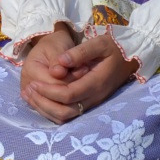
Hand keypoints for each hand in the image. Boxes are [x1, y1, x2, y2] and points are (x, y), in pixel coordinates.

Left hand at [19, 27, 136, 121]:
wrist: (131, 58)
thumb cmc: (114, 48)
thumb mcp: (99, 43)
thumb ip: (80, 52)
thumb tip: (59, 63)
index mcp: (96, 83)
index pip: (68, 95)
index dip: (48, 91)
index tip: (32, 82)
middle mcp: (94, 97)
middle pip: (65, 111)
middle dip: (44, 103)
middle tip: (28, 89)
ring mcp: (93, 102)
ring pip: (66, 116)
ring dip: (46, 109)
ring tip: (29, 95)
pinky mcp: (89, 103)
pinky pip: (69, 114)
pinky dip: (52, 110)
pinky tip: (39, 99)